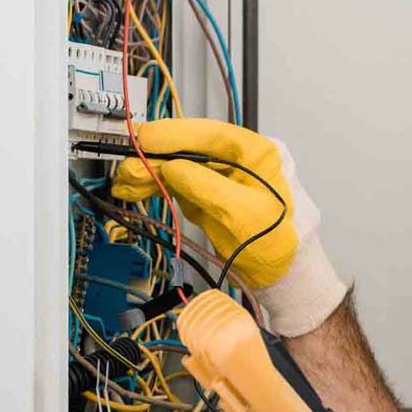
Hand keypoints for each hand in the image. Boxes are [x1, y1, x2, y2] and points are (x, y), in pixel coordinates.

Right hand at [112, 118, 345, 333]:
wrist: (285, 277)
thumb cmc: (282, 246)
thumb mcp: (245, 215)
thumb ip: (208, 187)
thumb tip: (173, 167)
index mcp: (260, 154)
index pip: (212, 134)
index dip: (176, 135)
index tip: (146, 140)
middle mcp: (243, 160)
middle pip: (191, 149)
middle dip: (157, 158)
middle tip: (128, 168)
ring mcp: (226, 177)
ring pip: (181, 166)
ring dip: (151, 172)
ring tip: (126, 183)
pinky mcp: (213, 196)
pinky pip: (181, 184)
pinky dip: (158, 186)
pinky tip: (139, 188)